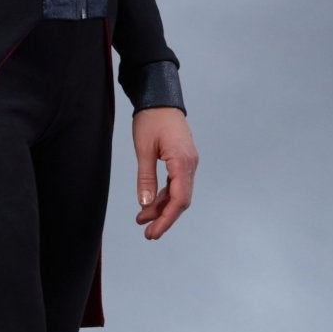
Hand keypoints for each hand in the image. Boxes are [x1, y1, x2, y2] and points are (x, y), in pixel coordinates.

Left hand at [133, 107, 196, 240]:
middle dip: (164, 217)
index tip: (153, 233)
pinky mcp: (182, 160)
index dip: (166, 219)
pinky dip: (163, 195)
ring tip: (142, 219)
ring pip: (178, 193)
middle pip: (181, 200)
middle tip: (147, 233)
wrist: (160, 98)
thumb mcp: (143, 149)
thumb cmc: (151, 119)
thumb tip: (145, 204)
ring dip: (161, 207)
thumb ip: (146, 177)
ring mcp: (188, 163)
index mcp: (182, 162)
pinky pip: (176, 184)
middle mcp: (190, 164)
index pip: (179, 199)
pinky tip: (150, 203)